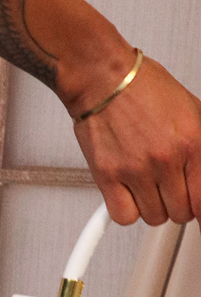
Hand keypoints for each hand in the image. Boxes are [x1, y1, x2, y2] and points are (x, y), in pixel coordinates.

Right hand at [71, 53, 200, 227]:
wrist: (104, 79)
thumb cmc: (144, 90)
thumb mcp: (192, 112)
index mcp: (192, 142)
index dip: (200, 210)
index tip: (196, 211)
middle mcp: (166, 158)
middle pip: (181, 212)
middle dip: (176, 203)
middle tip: (168, 188)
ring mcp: (136, 170)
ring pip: (154, 217)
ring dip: (151, 206)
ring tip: (147, 186)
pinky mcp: (108, 177)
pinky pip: (124, 216)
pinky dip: (126, 211)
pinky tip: (128, 194)